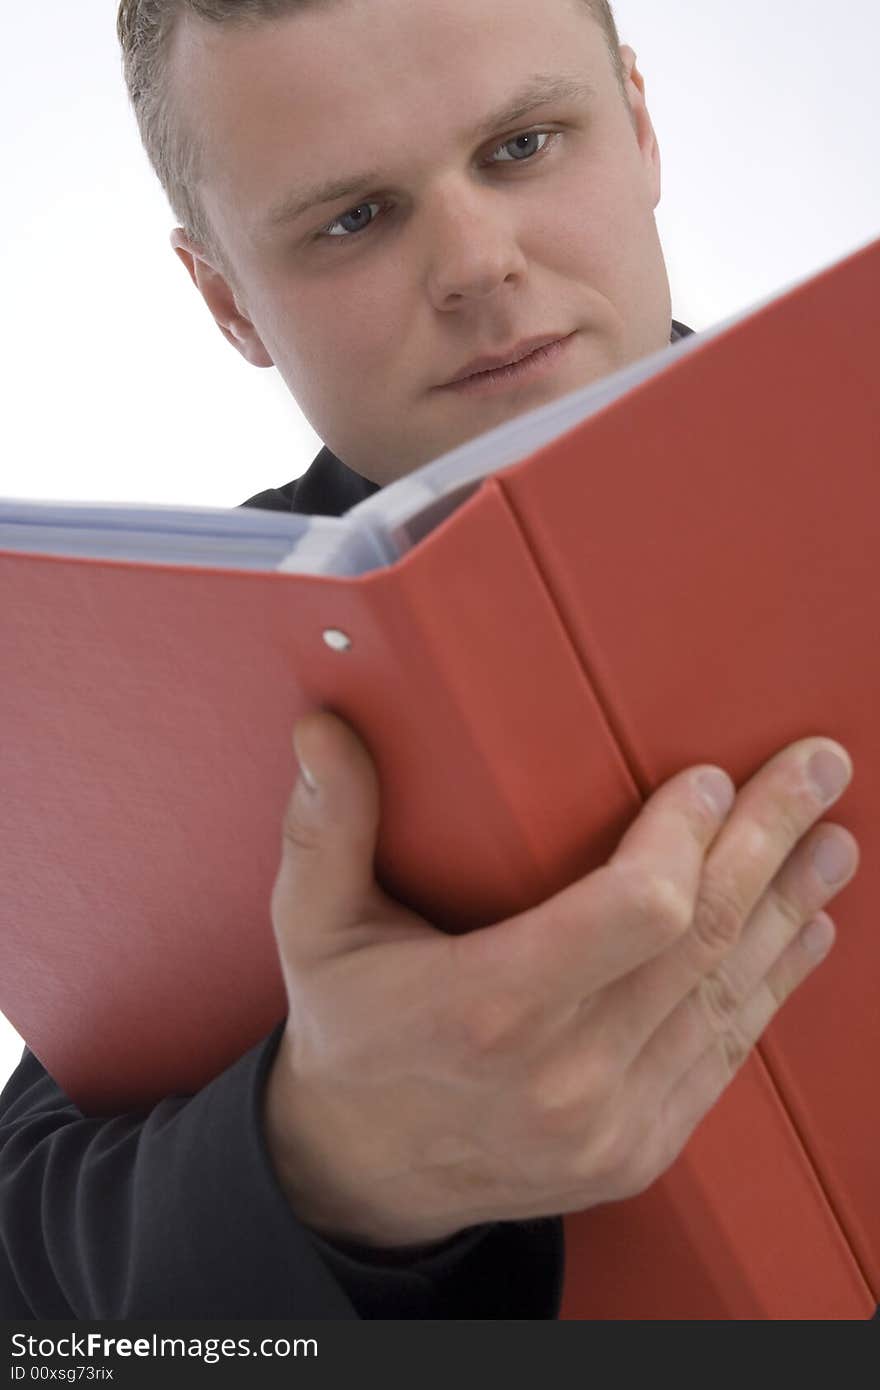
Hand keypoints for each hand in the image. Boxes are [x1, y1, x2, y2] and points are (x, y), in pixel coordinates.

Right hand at [262, 711, 857, 1248]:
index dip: (689, 839)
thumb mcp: (314, 929)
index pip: (637, 911)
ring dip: (791, 910)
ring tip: (831, 844)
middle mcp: (564, 1075)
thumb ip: (324, 826)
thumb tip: (322, 727)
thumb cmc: (348, 1030)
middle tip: (818, 771)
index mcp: (490, 1007)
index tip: (710, 777)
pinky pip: (726, 1056)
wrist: (363, 1172)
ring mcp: (611, 1124)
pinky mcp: (638, 1151)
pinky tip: (805, 934)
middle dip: (771, 842)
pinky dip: (773, 987)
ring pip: (730, 997)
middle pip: (702, 940)